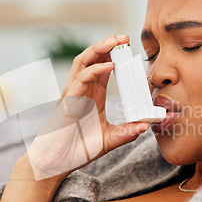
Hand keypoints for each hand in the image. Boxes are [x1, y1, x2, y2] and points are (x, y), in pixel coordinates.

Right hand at [27, 35, 149, 179]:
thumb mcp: (108, 140)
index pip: (103, 67)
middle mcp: (82, 90)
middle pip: (92, 58)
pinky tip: (108, 66)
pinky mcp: (67, 102)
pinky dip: (94, 71)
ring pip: (83, 62)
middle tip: (124, 37)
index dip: (115, 55)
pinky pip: (80, 80)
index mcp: (92, 95)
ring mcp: (73, 94)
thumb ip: (125, 132)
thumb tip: (145, 126)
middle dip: (107, 45)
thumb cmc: (76, 150)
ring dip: (99, 49)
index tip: (130, 47)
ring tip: (115, 41)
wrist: (56, 164)